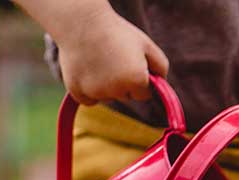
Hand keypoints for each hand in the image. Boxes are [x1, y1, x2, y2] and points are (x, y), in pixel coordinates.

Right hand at [54, 7, 168, 105]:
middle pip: (125, 96)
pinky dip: (89, 90)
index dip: (139, 80)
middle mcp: (117, 90)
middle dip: (123, 83)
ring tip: (100, 61)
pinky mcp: (77, 92)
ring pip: (107, 98)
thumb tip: (162, 84)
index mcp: (137, 80)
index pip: (144, 94)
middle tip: (114, 59)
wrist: (81, 21)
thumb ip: (160, 66)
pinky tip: (88, 70)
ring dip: (106, 87)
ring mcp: (96, 92)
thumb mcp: (146, 44)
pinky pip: (89, 99)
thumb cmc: (116, 31)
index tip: (131, 65)